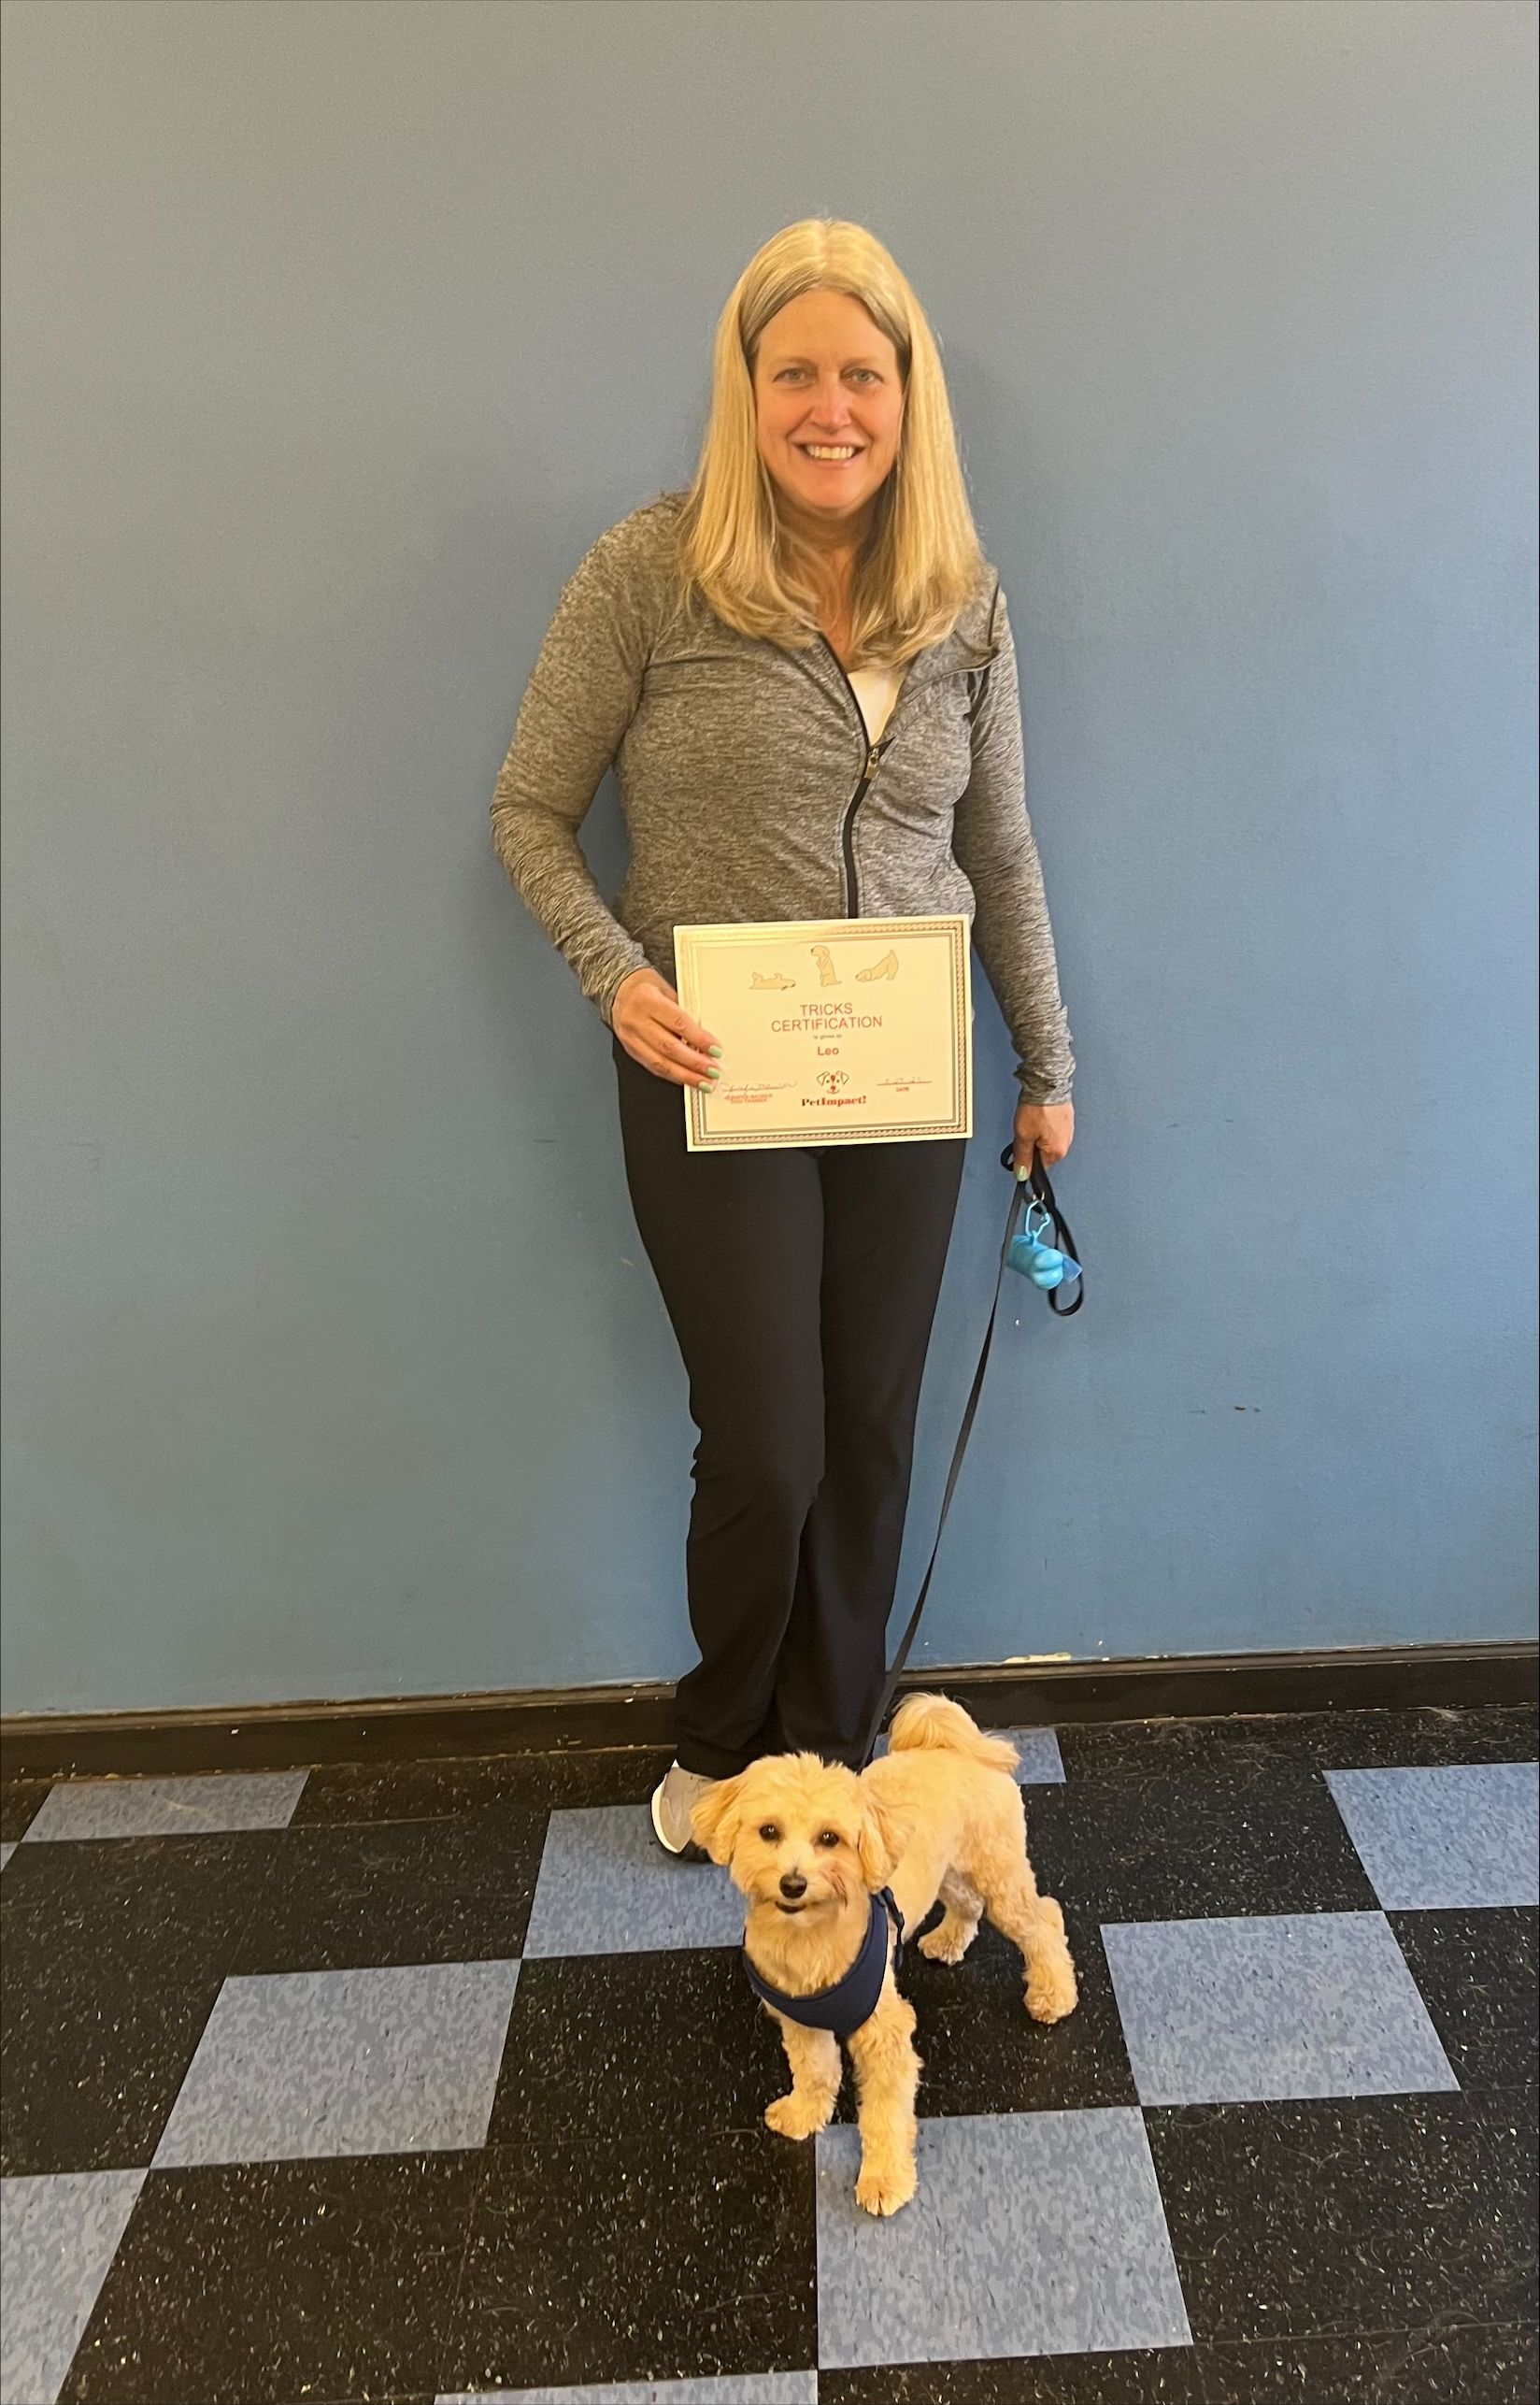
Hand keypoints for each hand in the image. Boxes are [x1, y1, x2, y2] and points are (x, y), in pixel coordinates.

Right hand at [613, 967, 721, 1087]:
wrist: (619, 991)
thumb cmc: (646, 988)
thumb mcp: (667, 989)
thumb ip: (684, 1010)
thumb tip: (705, 1035)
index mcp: (647, 1000)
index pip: (678, 1023)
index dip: (699, 1039)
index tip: (715, 1049)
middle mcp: (636, 1020)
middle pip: (669, 1047)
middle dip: (694, 1063)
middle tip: (713, 1071)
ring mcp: (631, 1037)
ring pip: (660, 1063)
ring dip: (685, 1075)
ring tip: (703, 1081)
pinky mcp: (630, 1050)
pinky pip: (653, 1067)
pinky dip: (672, 1075)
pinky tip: (686, 1079)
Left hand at [1013, 1098, 1072, 1178]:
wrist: (1047, 1083)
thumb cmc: (1037, 1108)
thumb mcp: (1023, 1136)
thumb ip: (1023, 1157)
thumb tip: (1021, 1174)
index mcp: (1057, 1151)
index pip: (1039, 1168)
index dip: (1026, 1161)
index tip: (1019, 1151)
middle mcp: (1066, 1143)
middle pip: (1043, 1154)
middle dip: (1031, 1146)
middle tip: (1024, 1132)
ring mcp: (1068, 1130)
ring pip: (1047, 1141)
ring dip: (1037, 1135)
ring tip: (1031, 1121)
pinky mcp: (1066, 1118)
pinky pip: (1052, 1129)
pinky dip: (1044, 1125)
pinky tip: (1038, 1116)